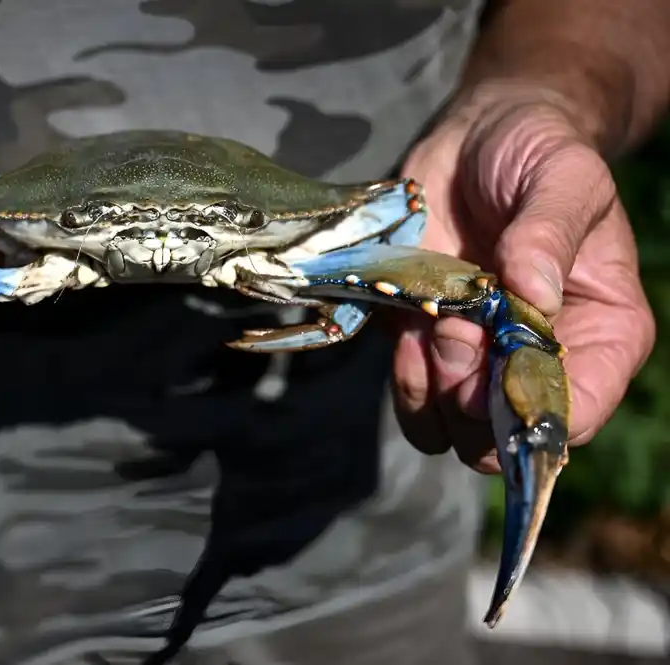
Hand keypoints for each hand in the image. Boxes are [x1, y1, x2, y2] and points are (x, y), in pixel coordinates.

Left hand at [394, 93, 654, 471]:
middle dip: (474, 402)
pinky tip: (408, 328)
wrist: (474, 138)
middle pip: (506, 435)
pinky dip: (403, 375)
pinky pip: (412, 396)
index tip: (496, 373)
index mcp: (602, 332)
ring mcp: (479, 359)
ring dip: (433, 391)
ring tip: (434, 326)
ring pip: (452, 431)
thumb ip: (551, 231)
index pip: (578, 411)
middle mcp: (540, 360)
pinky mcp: (425, 345)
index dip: (531, 411)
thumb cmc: (537, 153)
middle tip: (457, 338)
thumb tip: (534, 292)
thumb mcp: (564, 175)